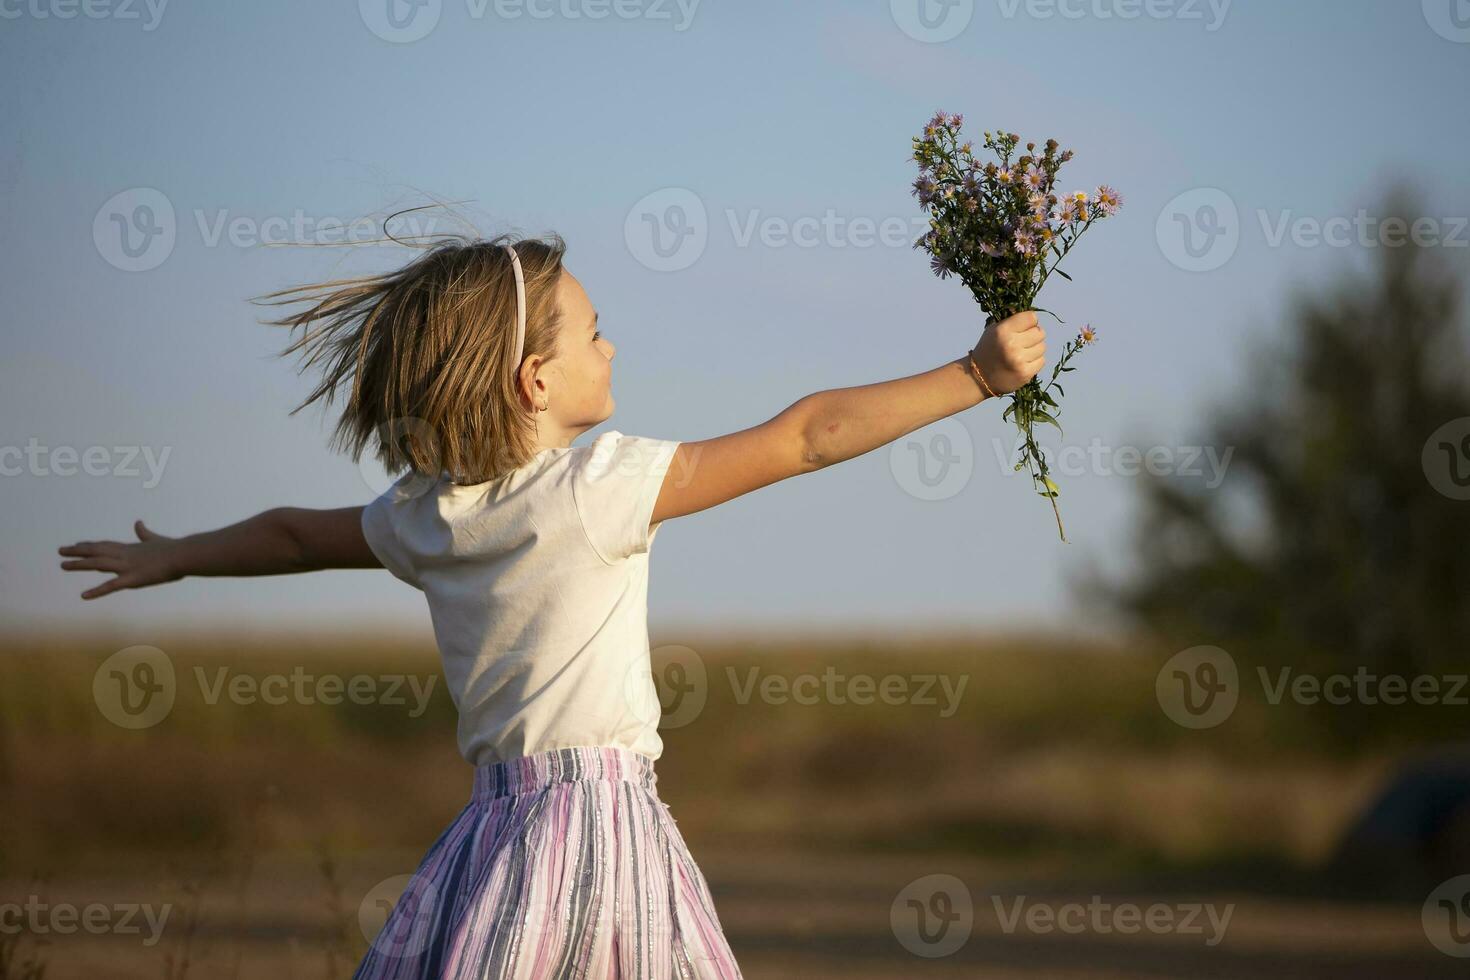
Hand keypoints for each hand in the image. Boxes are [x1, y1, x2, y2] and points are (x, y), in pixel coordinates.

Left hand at [58, 520, 182, 599]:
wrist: (185, 555)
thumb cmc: (175, 549)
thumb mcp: (156, 539)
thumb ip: (144, 533)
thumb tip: (137, 522)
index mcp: (130, 548)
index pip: (105, 545)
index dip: (89, 546)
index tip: (76, 545)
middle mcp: (124, 555)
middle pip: (96, 552)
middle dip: (78, 551)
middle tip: (61, 551)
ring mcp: (127, 567)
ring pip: (98, 564)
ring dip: (79, 565)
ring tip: (63, 565)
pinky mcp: (133, 579)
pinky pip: (111, 586)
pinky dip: (97, 591)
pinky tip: (84, 596)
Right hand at [971, 310, 1045, 395]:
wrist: (980, 377)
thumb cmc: (989, 350)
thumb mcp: (993, 330)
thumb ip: (1011, 321)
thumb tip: (1032, 315)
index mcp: (1003, 330)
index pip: (1031, 317)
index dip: (1030, 322)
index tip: (1024, 327)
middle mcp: (1011, 344)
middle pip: (1039, 332)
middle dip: (1034, 335)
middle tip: (1024, 341)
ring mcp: (1019, 360)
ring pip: (1042, 347)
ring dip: (1035, 349)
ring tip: (1023, 353)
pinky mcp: (1025, 373)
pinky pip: (1042, 361)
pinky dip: (1035, 361)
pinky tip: (1024, 362)